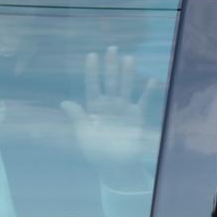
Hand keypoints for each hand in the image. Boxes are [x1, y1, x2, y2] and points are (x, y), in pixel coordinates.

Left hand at [61, 46, 157, 186]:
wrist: (117, 167)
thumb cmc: (97, 153)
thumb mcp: (84, 135)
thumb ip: (77, 117)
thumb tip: (64, 102)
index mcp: (94, 108)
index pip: (92, 85)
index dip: (92, 71)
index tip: (91, 55)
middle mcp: (109, 105)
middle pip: (110, 81)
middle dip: (110, 66)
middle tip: (111, 49)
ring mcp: (124, 109)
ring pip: (125, 87)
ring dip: (127, 73)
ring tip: (128, 58)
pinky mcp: (137, 117)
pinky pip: (143, 101)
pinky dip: (148, 91)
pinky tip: (152, 79)